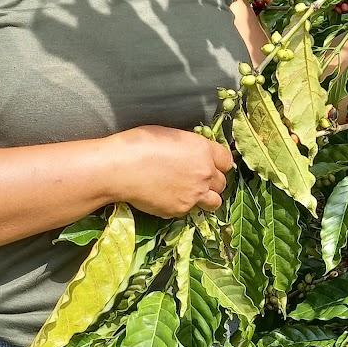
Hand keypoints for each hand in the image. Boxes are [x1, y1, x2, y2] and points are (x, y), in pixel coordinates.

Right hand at [109, 126, 234, 217]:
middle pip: (221, 183)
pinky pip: (190, 210)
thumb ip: (189, 147)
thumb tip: (192, 154)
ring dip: (206, 198)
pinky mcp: (180, 210)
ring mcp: (194, 194)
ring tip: (191, 194)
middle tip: (197, 179)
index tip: (210, 164)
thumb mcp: (170, 135)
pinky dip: (183, 206)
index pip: (226, 160)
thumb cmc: (139, 144)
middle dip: (212, 181)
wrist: (120, 169)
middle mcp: (204, 173)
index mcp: (203, 150)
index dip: (218, 163)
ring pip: (214, 202)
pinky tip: (168, 197)